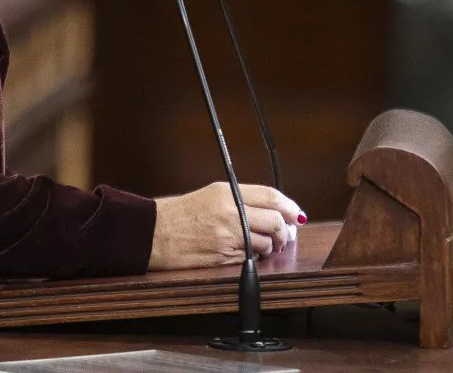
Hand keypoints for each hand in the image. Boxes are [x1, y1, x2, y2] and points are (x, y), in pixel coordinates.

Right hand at [148, 182, 303, 270]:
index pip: (271, 196)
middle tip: (284, 234)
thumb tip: (273, 209)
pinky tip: (247, 254)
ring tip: (263, 245)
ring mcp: (228, 237)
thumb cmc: (181, 214)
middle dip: (284, 230)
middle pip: (275, 221)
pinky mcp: (224, 258)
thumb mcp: (211, 195)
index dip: (289, 206)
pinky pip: (251, 259)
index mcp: (226, 192)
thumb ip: (241, 199)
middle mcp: (230, 213)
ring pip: (266, 243)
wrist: (155, 234)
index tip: (297, 213)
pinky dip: (255, 257)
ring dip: (271, 247)